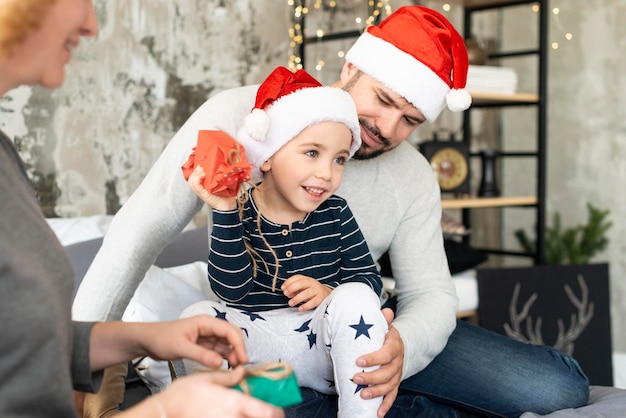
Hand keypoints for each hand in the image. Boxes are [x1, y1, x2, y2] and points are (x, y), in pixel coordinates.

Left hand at [90, 315, 247, 370]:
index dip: (239, 344)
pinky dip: (223, 358)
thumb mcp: (181, 347)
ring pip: (225, 345)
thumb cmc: (161, 338)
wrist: (147, 340)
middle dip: (238, 349)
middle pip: (231, 336)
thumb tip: (220, 363)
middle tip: (240, 366)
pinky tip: (225, 366)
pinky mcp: (202, 345)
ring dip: (231, 355)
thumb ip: (201, 355)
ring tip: (234, 369)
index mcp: (205, 322)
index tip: (243, 359)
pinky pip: (217, 351)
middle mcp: (209, 328)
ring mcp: (206, 336)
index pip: (229, 330)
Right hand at [122, 367, 283, 417]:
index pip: (266, 412)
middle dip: (265, 416)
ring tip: (247, 412)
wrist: (163, 412)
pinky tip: (230, 415)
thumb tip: (240, 373)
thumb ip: (228, 378)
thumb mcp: (206, 379)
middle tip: (267, 412)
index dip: (275, 412)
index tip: (278, 410)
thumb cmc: (182, 395)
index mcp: (234, 403)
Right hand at [187, 165, 235, 210]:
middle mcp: (200, 189)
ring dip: (196, 174)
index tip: (200, 165)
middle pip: (191, 179)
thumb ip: (215, 177)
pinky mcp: (202, 194)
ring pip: (191, 182)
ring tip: (202, 170)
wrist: (227, 204)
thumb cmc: (224, 194)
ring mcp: (200, 192)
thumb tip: (215, 167)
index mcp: (203, 186)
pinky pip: (196, 185)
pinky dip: (197, 179)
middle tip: (201, 166)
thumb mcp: (219, 183)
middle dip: (195, 171)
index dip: (195, 171)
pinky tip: (202, 175)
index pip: (194, 177)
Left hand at [281, 274, 331, 310]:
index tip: (283, 288)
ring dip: (297, 298)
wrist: (326, 295)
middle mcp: (312, 283)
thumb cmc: (311, 291)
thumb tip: (287, 293)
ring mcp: (317, 291)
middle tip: (286, 294)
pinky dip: (306, 306)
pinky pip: (313, 302)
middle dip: (292, 288)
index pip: (297, 277)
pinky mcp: (320, 299)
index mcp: (306, 279)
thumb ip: (294, 289)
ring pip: (307, 293)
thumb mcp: (303, 288)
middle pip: (302, 283)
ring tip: (290, 303)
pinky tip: (300, 308)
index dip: (289, 282)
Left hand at [352, 308, 402, 417]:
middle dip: (372, 378)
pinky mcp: (395, 383)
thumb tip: (386, 311)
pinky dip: (386, 405)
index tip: (358, 361)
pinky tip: (377, 413)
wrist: (397, 345)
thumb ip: (383, 319)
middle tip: (355, 379)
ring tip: (362, 395)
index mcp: (394, 345)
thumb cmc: (384, 335)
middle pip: (388, 373)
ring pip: (390, 386)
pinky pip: (392, 395)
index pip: (387, 353)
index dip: (374, 358)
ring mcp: (397, 374)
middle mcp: (398, 361)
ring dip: (377, 392)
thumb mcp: (384, 326)